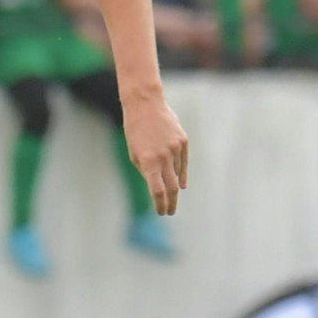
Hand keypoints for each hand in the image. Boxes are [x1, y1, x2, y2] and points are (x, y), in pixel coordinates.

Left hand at [123, 97, 189, 214]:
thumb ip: (146, 171)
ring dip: (174, 186)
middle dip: (171, 202)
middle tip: (170, 212)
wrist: (145, 105)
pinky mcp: (183, 141)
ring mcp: (175, 148)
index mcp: (148, 161)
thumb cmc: (134, 130)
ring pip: (177, 173)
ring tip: (171, 197)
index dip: (160, 204)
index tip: (161, 212)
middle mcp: (164, 157)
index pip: (157, 190)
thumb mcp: (134, 153)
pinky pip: (183, 162)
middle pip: (171, 187)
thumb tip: (156, 188)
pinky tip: (181, 183)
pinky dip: (182, 174)